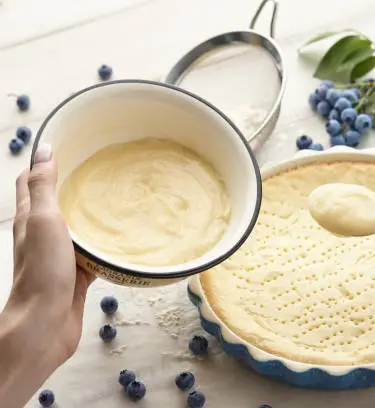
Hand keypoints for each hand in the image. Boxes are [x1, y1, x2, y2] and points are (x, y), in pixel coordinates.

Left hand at [0, 144, 94, 407]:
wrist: (46, 324)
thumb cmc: (43, 271)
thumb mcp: (43, 220)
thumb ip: (44, 186)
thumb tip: (44, 149)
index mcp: (30, 219)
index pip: (31, 182)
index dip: (43, 163)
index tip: (67, 147)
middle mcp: (42, 236)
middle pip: (55, 204)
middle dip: (73, 187)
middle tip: (100, 172)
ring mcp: (59, 257)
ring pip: (77, 230)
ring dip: (92, 217)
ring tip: (116, 201)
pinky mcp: (76, 275)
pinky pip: (93, 255)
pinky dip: (105, 247)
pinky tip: (123, 242)